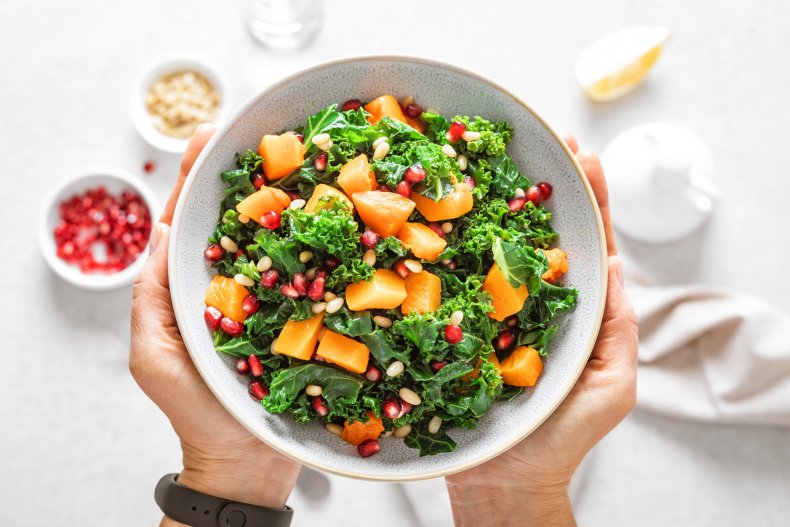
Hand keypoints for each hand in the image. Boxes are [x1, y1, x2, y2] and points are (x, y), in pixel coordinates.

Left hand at [129, 125, 299, 524]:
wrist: (248, 461)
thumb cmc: (196, 412)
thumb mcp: (156, 357)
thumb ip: (152, 299)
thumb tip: (157, 233)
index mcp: (191, 288)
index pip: (189, 222)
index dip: (196, 177)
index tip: (208, 134)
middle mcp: (235, 285)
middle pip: (240, 220)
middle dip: (250, 175)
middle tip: (265, 129)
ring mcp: (274, 298)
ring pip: (282, 241)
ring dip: (293, 201)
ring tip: (306, 158)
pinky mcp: (306, 316)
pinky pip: (315, 275)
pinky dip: (328, 244)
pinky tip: (341, 217)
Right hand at [445, 136, 637, 525]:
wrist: (504, 475)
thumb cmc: (563, 435)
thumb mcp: (613, 386)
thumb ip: (619, 329)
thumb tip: (617, 266)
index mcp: (574, 307)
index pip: (587, 244)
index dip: (590, 200)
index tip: (586, 156)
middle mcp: (530, 298)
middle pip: (539, 232)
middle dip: (544, 185)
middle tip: (545, 139)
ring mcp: (491, 307)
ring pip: (493, 247)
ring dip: (494, 201)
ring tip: (492, 156)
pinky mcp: (456, 321)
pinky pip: (451, 279)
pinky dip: (446, 243)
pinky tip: (440, 210)